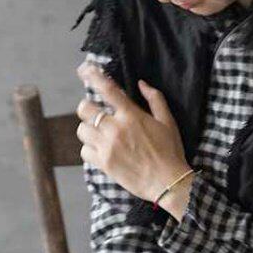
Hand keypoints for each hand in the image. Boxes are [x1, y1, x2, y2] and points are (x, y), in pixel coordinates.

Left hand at [75, 61, 189, 202]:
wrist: (167, 183)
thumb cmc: (170, 151)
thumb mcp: (168, 122)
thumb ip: (155, 99)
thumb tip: (141, 84)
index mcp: (131, 115)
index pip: (108, 89)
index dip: (93, 76)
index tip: (84, 69)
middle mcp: (116, 129)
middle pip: (85, 109)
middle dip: (87, 108)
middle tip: (95, 113)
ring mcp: (107, 146)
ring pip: (82, 130)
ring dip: (88, 130)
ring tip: (99, 134)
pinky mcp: (103, 163)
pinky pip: (84, 151)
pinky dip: (89, 149)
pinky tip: (100, 150)